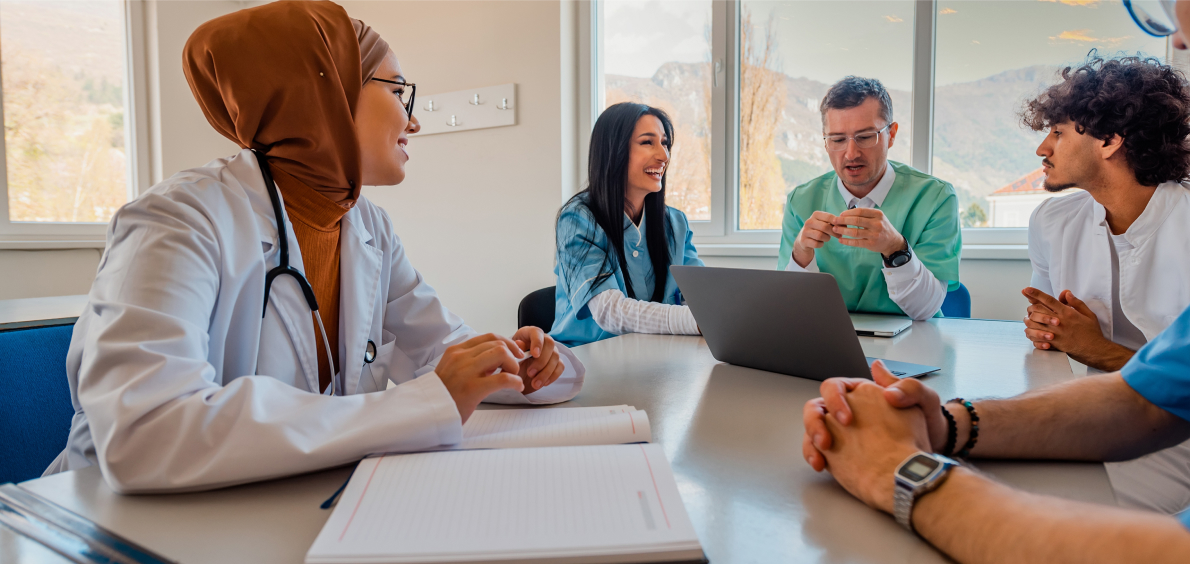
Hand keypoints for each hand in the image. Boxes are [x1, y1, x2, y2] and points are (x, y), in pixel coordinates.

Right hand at [435, 333, 525, 421]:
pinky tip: (517, 387)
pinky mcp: (473, 388)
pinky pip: (503, 378)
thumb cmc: (444, 395)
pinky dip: (515, 381)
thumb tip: (498, 357)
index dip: (507, 342)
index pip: (488, 337)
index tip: (515, 352)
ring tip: (513, 377)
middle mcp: (460, 357)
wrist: (429, 413)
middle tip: (514, 368)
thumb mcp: (453, 370)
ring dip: (513, 366)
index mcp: (456, 351)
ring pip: (501, 355)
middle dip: (512, 355)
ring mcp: (466, 371)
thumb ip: (472, 362)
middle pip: (497, 344)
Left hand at [511, 326, 565, 393]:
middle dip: (541, 361)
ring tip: (535, 383)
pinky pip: (560, 367)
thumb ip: (513, 349)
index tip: (534, 354)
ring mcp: (551, 350)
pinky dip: (552, 376)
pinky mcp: (556, 362)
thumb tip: (519, 344)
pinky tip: (543, 383)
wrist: (517, 371)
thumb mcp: (509, 354)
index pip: (537, 333)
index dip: (537, 343)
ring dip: (546, 372)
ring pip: (555, 357)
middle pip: (550, 344)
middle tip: (530, 373)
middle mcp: (543, 339)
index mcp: (530, 333)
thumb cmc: (513, 359)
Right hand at [792, 211, 839, 267]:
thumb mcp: (824, 222)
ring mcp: (805, 231)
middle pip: (825, 227)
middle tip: (839, 235)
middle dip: (834, 232)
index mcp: (815, 214)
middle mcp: (809, 222)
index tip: (843, 227)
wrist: (804, 239)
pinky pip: (816, 244)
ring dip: (827, 238)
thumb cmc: (818, 229)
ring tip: (827, 238)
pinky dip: (820, 244)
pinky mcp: (803, 241)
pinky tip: (820, 243)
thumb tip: (845, 225)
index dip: (837, 223)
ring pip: (820, 236)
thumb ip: (834, 222)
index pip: (828, 217)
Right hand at [820, 382, 931, 513]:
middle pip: (816, 409)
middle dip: (815, 424)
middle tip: (826, 442)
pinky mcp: (841, 453)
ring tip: (819, 458)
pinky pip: (819, 451)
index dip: (834, 401)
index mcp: (861, 393)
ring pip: (814, 431)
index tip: (846, 419)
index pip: (834, 388)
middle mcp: (848, 410)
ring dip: (810, 442)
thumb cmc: (927, 425)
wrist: (931, 455)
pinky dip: (816, 457)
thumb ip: (908, 389)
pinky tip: (822, 466)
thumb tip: (888, 391)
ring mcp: (842, 432)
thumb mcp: (925, 401)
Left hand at [832, 207, 906, 256]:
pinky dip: (847, 241)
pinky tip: (841, 240)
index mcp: (878, 215)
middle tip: (834, 221)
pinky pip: (856, 242)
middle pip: (856, 221)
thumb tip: (846, 213)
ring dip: (843, 230)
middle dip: (843, 220)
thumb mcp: (878, 217)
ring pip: (855, 232)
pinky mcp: (871, 244)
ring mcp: (874, 235)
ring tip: (835, 229)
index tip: (840, 214)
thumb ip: (865, 214)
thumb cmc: (881, 227)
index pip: (860, 211)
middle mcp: (877, 224)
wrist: (892, 242)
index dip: (848, 212)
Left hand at [1021, 288, 1104, 353]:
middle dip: (1031, 306)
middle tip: (1031, 306)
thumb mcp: (1088, 314)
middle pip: (1037, 310)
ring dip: (1029, 319)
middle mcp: (1058, 322)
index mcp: (1067, 313)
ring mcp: (1054, 333)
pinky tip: (1032, 330)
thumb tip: (1066, 293)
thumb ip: (1076, 302)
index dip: (1036, 294)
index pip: (1048, 300)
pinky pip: (1036, 337)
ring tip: (1029, 318)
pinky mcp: (1052, 343)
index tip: (1026, 289)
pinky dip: (1031, 333)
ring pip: (1034, 323)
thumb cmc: (1092, 332)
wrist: (1094, 350)